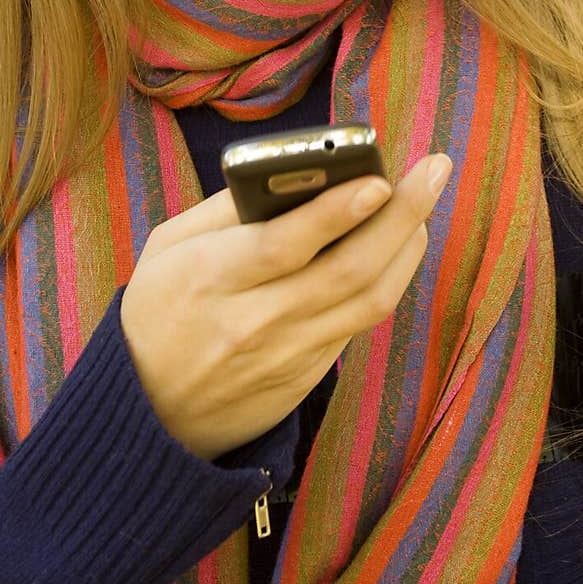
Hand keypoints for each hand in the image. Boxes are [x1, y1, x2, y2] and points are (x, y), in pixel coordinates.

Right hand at [119, 152, 451, 459]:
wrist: (148, 415)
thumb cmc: (157, 311)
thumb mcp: (168, 248)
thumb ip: (225, 208)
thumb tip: (293, 168)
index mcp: (210, 279)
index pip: (284, 245)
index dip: (337, 211)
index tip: (379, 179)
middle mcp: (254, 322)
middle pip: (347, 270)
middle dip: (401, 215)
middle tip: (434, 170)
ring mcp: (286, 356)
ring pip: (368, 302)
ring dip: (406, 248)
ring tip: (423, 204)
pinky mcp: (307, 378)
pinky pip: (359, 324)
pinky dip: (386, 279)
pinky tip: (396, 247)